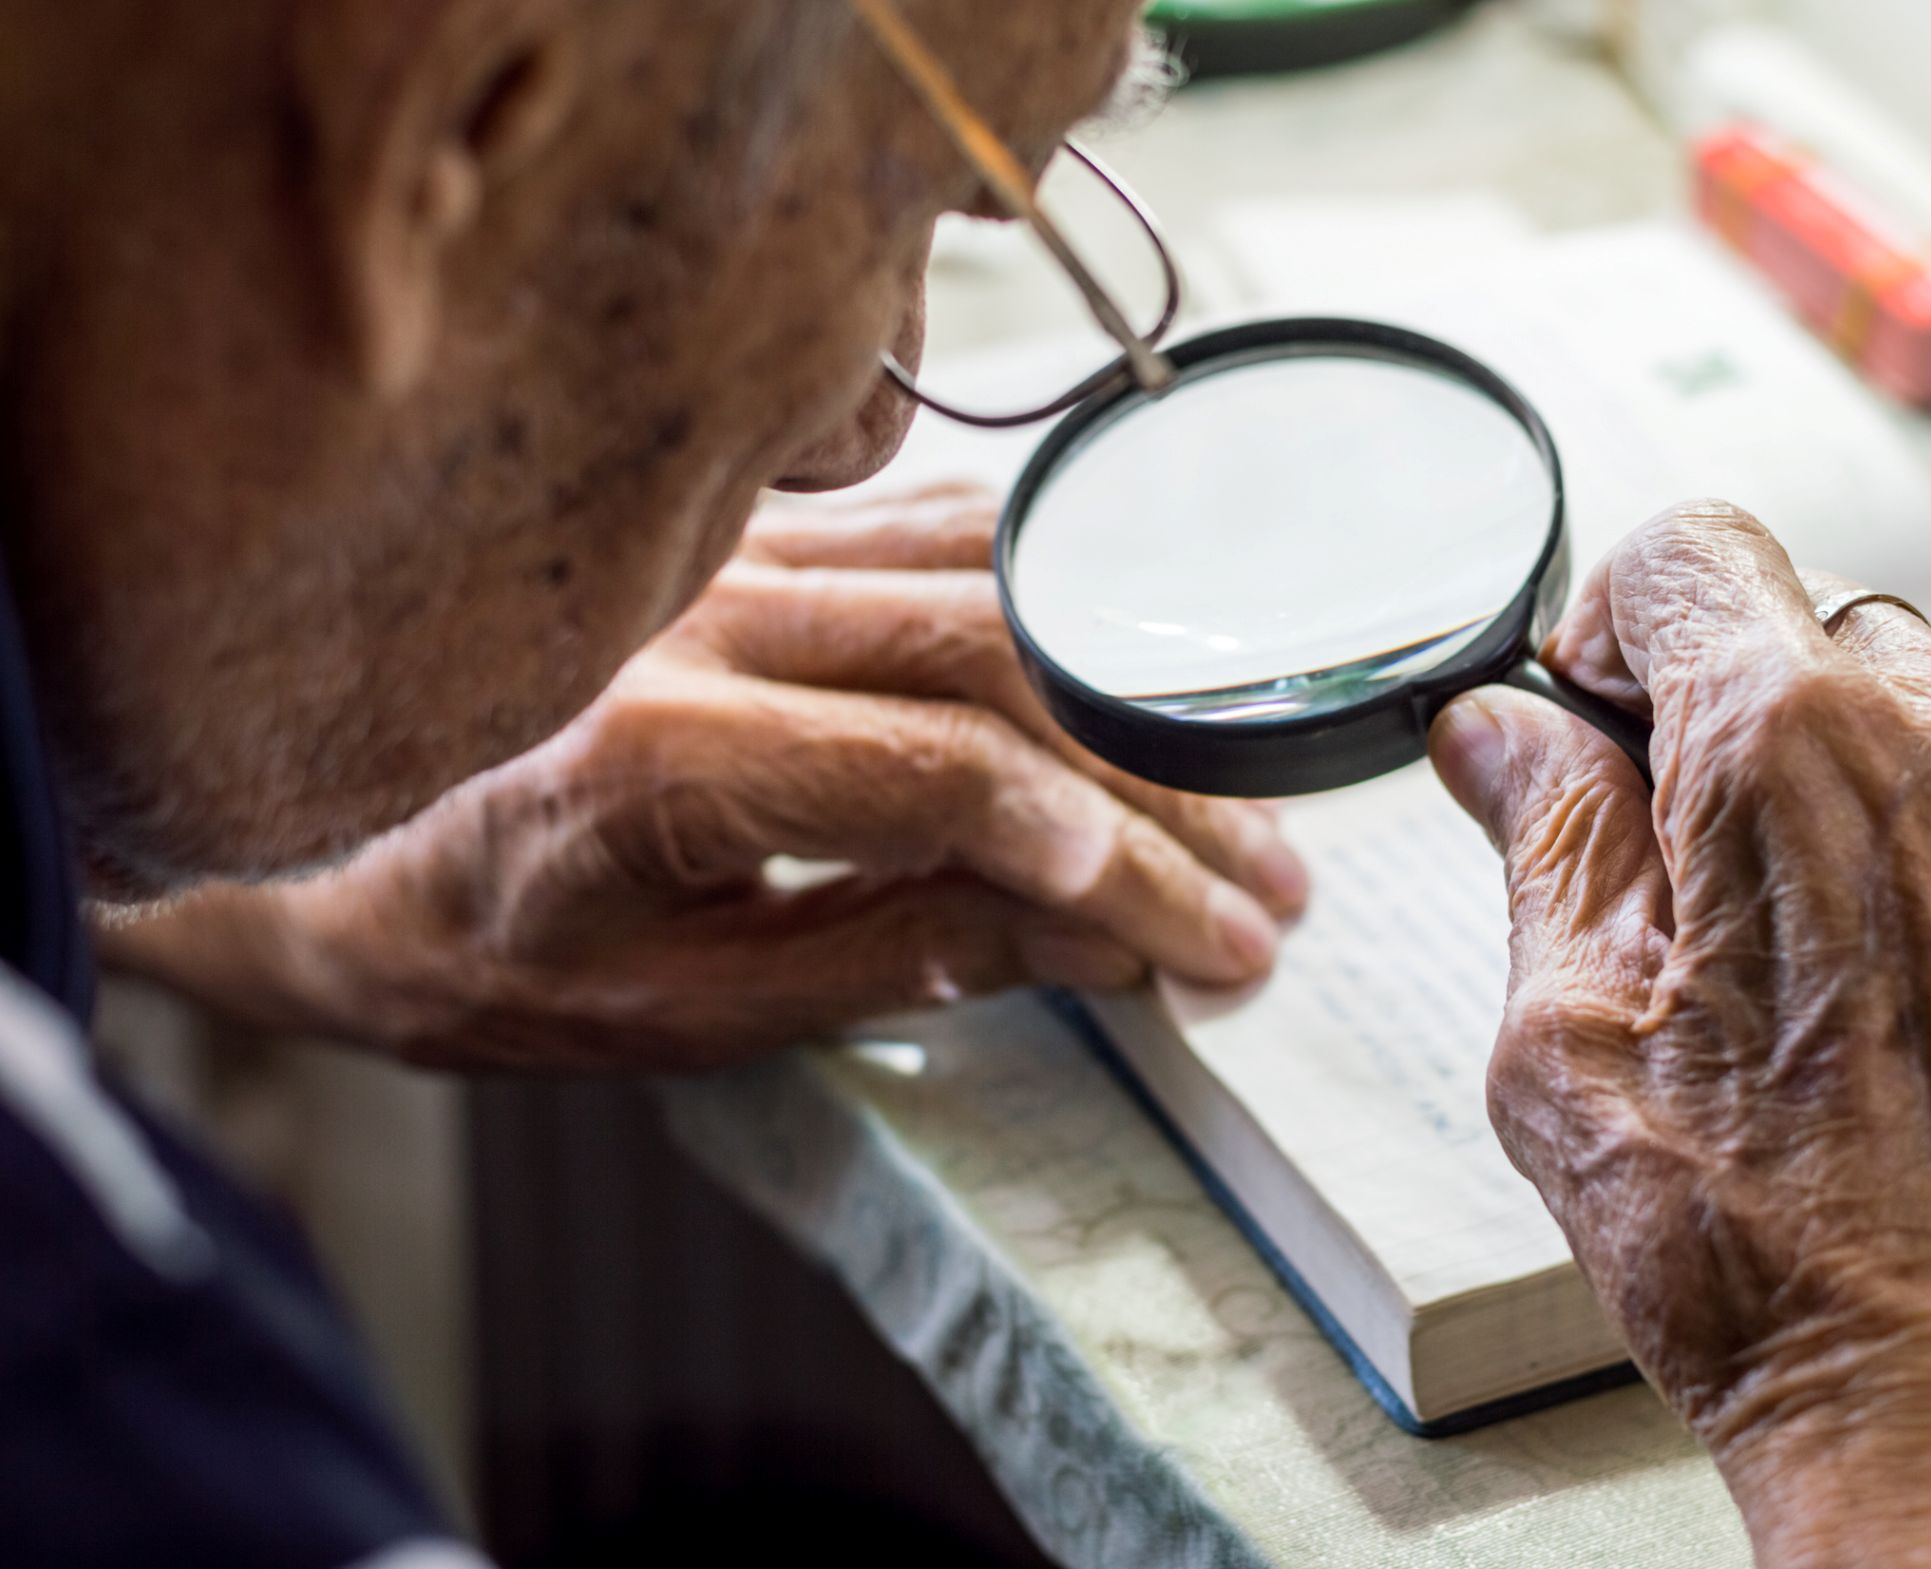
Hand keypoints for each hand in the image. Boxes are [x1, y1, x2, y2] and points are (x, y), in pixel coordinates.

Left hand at [104, 484, 1305, 1069]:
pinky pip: (940, 533)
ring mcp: (727, 550)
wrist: (326, 831)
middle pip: (1004, 664)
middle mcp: (702, 614)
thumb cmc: (473, 947)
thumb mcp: (673, 1015)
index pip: (952, 781)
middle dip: (1164, 787)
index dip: (1112, 865)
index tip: (1213, 946)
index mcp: (659, 753)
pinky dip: (1063, 599)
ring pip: (995, 581)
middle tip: (1273, 883)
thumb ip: (884, 960)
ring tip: (1241, 794)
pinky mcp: (746, 530)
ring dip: (1139, 691)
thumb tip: (1088, 934)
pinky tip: (1140, 666)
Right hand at [1430, 503, 1930, 1568]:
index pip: (1687, 549)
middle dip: (1724, 705)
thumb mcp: (1566, 1039)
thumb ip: (1538, 837)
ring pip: (1929, 702)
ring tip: (1800, 945)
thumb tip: (1494, 731)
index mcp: (1793, 755)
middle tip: (1677, 857)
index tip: (1595, 715)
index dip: (1608, 622)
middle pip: (1811, 619)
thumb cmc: (1758, 1257)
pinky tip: (1905, 986)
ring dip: (1846, 776)